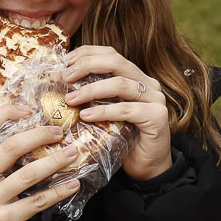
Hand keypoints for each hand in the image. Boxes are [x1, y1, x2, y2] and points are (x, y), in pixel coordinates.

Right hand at [0, 104, 82, 220]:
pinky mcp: (7, 219)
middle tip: (59, 132)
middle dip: (39, 135)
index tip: (28, 108)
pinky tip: (73, 184)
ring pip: (28, 174)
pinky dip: (58, 191)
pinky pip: (38, 201)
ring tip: (74, 154)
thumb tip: (24, 137)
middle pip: (11, 147)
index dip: (6, 113)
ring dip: (55, 161)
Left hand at [63, 45, 171, 180]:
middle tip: (67, 77)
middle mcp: (149, 84)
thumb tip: (63, 86)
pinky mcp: (157, 117)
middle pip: (117, 62)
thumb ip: (95, 97)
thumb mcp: (107, 113)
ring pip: (120, 84)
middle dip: (87, 66)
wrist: (148, 167)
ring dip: (91, 90)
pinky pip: (126, 110)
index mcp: (137, 77)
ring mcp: (155, 99)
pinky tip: (86, 116)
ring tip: (71, 99)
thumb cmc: (125, 140)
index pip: (112, 54)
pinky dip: (104, 111)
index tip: (67, 60)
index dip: (89, 53)